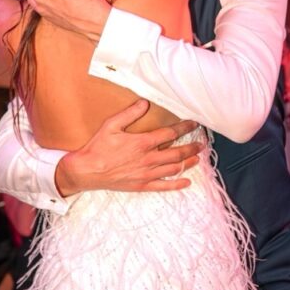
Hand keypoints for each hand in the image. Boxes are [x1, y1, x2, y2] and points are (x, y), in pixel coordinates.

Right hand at [55, 100, 203, 195]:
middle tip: (202, 143)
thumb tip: (145, 103)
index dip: (184, 128)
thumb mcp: (111, 125)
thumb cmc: (98, 147)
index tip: (194, 124)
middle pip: (177, 153)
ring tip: (197, 158)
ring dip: (188, 162)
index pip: (170, 133)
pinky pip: (164, 186)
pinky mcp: (142, 185)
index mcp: (143, 143)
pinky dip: (177, 184)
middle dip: (192, 147)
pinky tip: (186, 181)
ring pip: (174, 168)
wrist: (87, 170)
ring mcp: (147, 174)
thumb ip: (130, 113)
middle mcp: (148, 159)